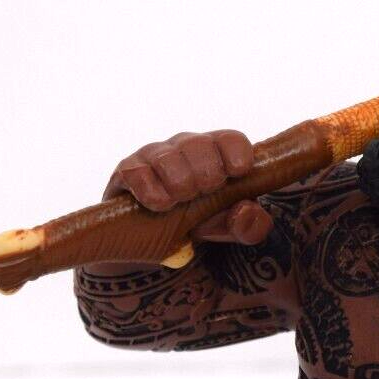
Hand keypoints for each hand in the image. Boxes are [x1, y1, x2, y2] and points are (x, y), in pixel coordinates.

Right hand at [105, 130, 271, 244]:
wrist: (156, 240)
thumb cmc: (202, 222)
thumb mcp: (233, 229)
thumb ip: (252, 225)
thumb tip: (246, 211)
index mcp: (218, 154)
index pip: (231, 139)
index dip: (237, 154)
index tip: (238, 174)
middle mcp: (186, 147)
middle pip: (199, 145)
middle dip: (207, 175)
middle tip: (204, 193)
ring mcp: (155, 156)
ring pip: (168, 158)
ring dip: (180, 184)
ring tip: (180, 201)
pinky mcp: (127, 170)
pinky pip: (136, 172)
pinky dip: (151, 192)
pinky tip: (159, 205)